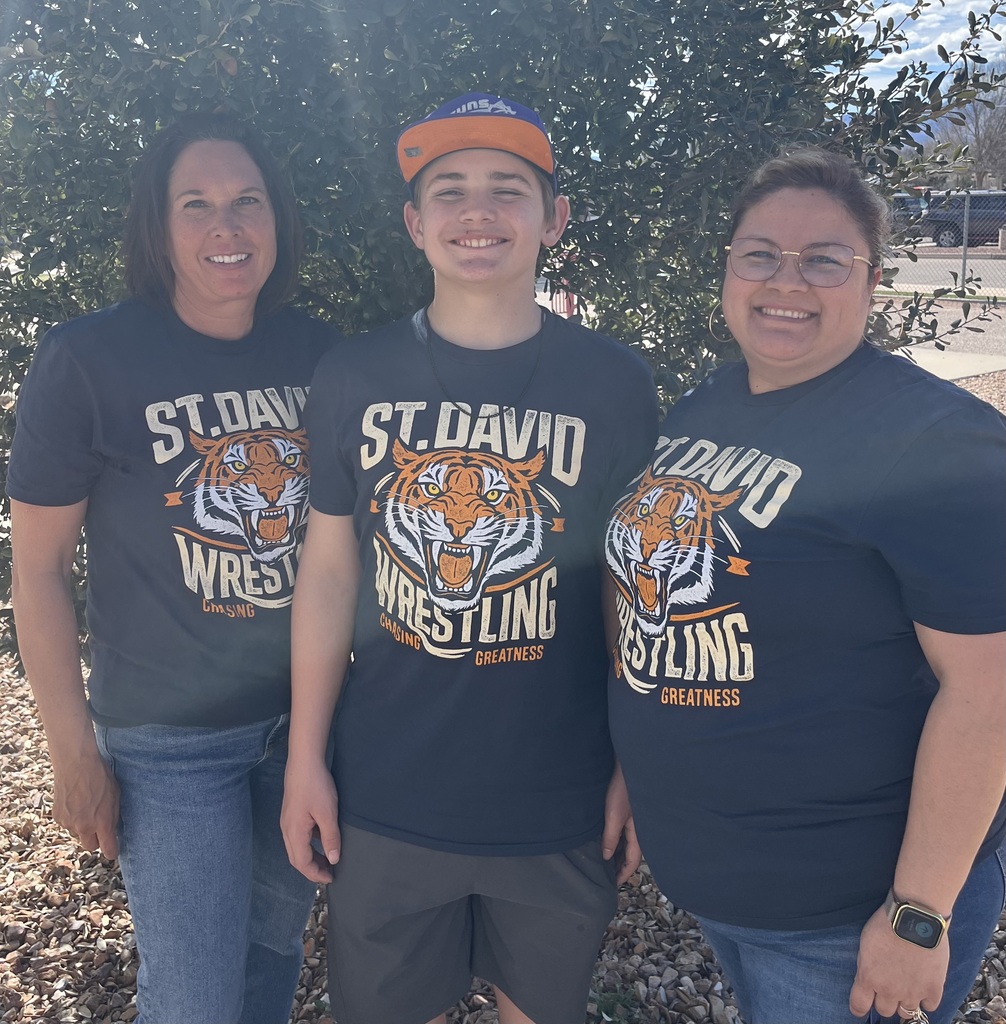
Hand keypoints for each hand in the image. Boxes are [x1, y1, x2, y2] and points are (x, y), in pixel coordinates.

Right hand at [51, 750, 119, 858]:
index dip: (112, 851)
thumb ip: (113, 816)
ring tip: (86, 806)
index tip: (113, 852)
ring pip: (77, 834)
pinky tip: (75, 802)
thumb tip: (113, 829)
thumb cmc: (101, 777)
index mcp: (102, 822)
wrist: (76, 764)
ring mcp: (69, 823)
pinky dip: (72, 818)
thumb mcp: (115, 796)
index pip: (108, 848)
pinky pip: (67, 824)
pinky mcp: (58, 817)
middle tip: (99, 827)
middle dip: (96, 840)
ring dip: (82, 826)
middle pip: (90, 846)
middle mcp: (84, 827)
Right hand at [281, 759, 341, 883]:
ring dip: (310, 856)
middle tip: (329, 873)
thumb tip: (333, 859)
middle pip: (296, 858)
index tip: (331, 878)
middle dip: (312, 868)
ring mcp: (287, 821)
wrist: (304, 761)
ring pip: (296, 847)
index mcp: (294, 833)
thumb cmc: (316, 786)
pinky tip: (322, 838)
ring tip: (327, 858)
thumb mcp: (328, 813)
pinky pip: (298, 835)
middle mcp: (286, 829)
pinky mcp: (291, 813)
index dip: (316, 874)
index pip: (302, 863)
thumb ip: (330, 838)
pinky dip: (309, 843)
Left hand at [602, 761, 641, 884]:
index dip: (624, 875)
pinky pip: (623, 833)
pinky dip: (616, 841)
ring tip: (605, 863)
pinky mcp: (627, 812)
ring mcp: (633, 821)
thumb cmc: (622, 789)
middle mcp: (637, 829)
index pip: (632, 861)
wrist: (627, 765)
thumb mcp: (613, 815)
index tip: (614, 885)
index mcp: (637, 833)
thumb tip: (607, 857)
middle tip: (608, 877)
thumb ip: (611, 837)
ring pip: (626, 844)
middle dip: (621, 866)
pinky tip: (607, 842)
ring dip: (617, 854)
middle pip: (630, 854)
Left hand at [849, 906, 947, 1019]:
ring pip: (906, 1012)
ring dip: (904, 1002)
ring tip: (906, 988)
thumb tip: (868, 978)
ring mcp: (912, 992)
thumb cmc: (886, 924)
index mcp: (869, 977)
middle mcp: (889, 990)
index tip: (860, 1008)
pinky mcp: (933, 989)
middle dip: (884, 1001)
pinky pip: (929, 1007)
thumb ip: (867, 966)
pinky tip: (923, 987)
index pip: (859, 1006)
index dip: (859, 1009)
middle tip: (888, 989)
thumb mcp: (865, 944)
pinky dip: (926, 1000)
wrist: (915, 918)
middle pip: (884, 1011)